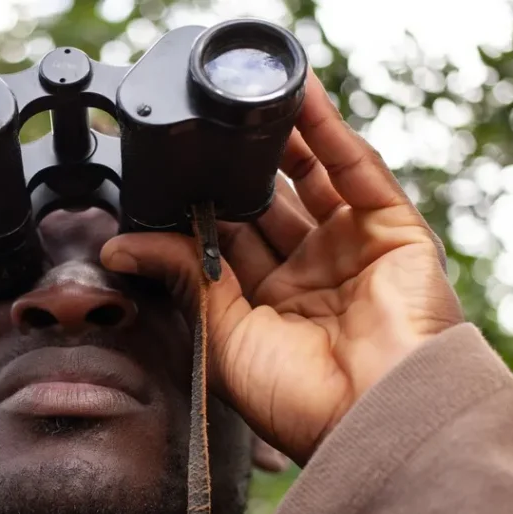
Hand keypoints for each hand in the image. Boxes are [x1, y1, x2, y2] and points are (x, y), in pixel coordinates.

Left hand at [101, 69, 463, 463]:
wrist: (380, 416)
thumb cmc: (300, 399)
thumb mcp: (223, 337)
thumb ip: (182, 277)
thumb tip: (118, 245)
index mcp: (269, 312)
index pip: (227, 246)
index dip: (199, 212)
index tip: (163, 179)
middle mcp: (312, 279)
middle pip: (267, 208)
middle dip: (235, 172)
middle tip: (199, 132)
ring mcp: (354, 252)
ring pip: (313, 180)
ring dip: (281, 139)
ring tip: (243, 97)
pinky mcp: (394, 232)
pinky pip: (357, 171)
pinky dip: (328, 131)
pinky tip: (296, 97)